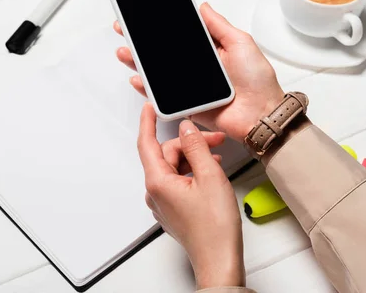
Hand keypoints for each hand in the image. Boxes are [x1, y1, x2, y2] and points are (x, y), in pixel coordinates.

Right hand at [114, 2, 284, 140]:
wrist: (261, 114)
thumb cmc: (258, 82)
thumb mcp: (241, 43)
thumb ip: (219, 25)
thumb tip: (203, 7)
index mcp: (209, 50)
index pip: (178, 35)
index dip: (161, 26)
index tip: (144, 15)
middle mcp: (196, 67)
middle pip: (162, 53)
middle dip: (141, 41)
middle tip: (125, 29)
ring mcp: (189, 86)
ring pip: (157, 72)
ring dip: (138, 62)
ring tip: (125, 51)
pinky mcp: (185, 104)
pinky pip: (162, 96)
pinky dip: (147, 88)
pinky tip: (137, 77)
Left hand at [138, 103, 244, 288]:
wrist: (219, 259)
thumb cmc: (214, 227)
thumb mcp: (209, 176)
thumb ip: (196, 147)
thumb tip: (186, 129)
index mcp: (158, 181)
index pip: (146, 143)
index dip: (147, 122)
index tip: (149, 107)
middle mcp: (155, 192)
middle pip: (167, 155)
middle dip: (189, 144)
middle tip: (213, 140)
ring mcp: (163, 203)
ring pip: (174, 168)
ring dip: (193, 159)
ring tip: (216, 159)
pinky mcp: (173, 209)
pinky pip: (178, 182)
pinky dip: (192, 173)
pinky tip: (210, 173)